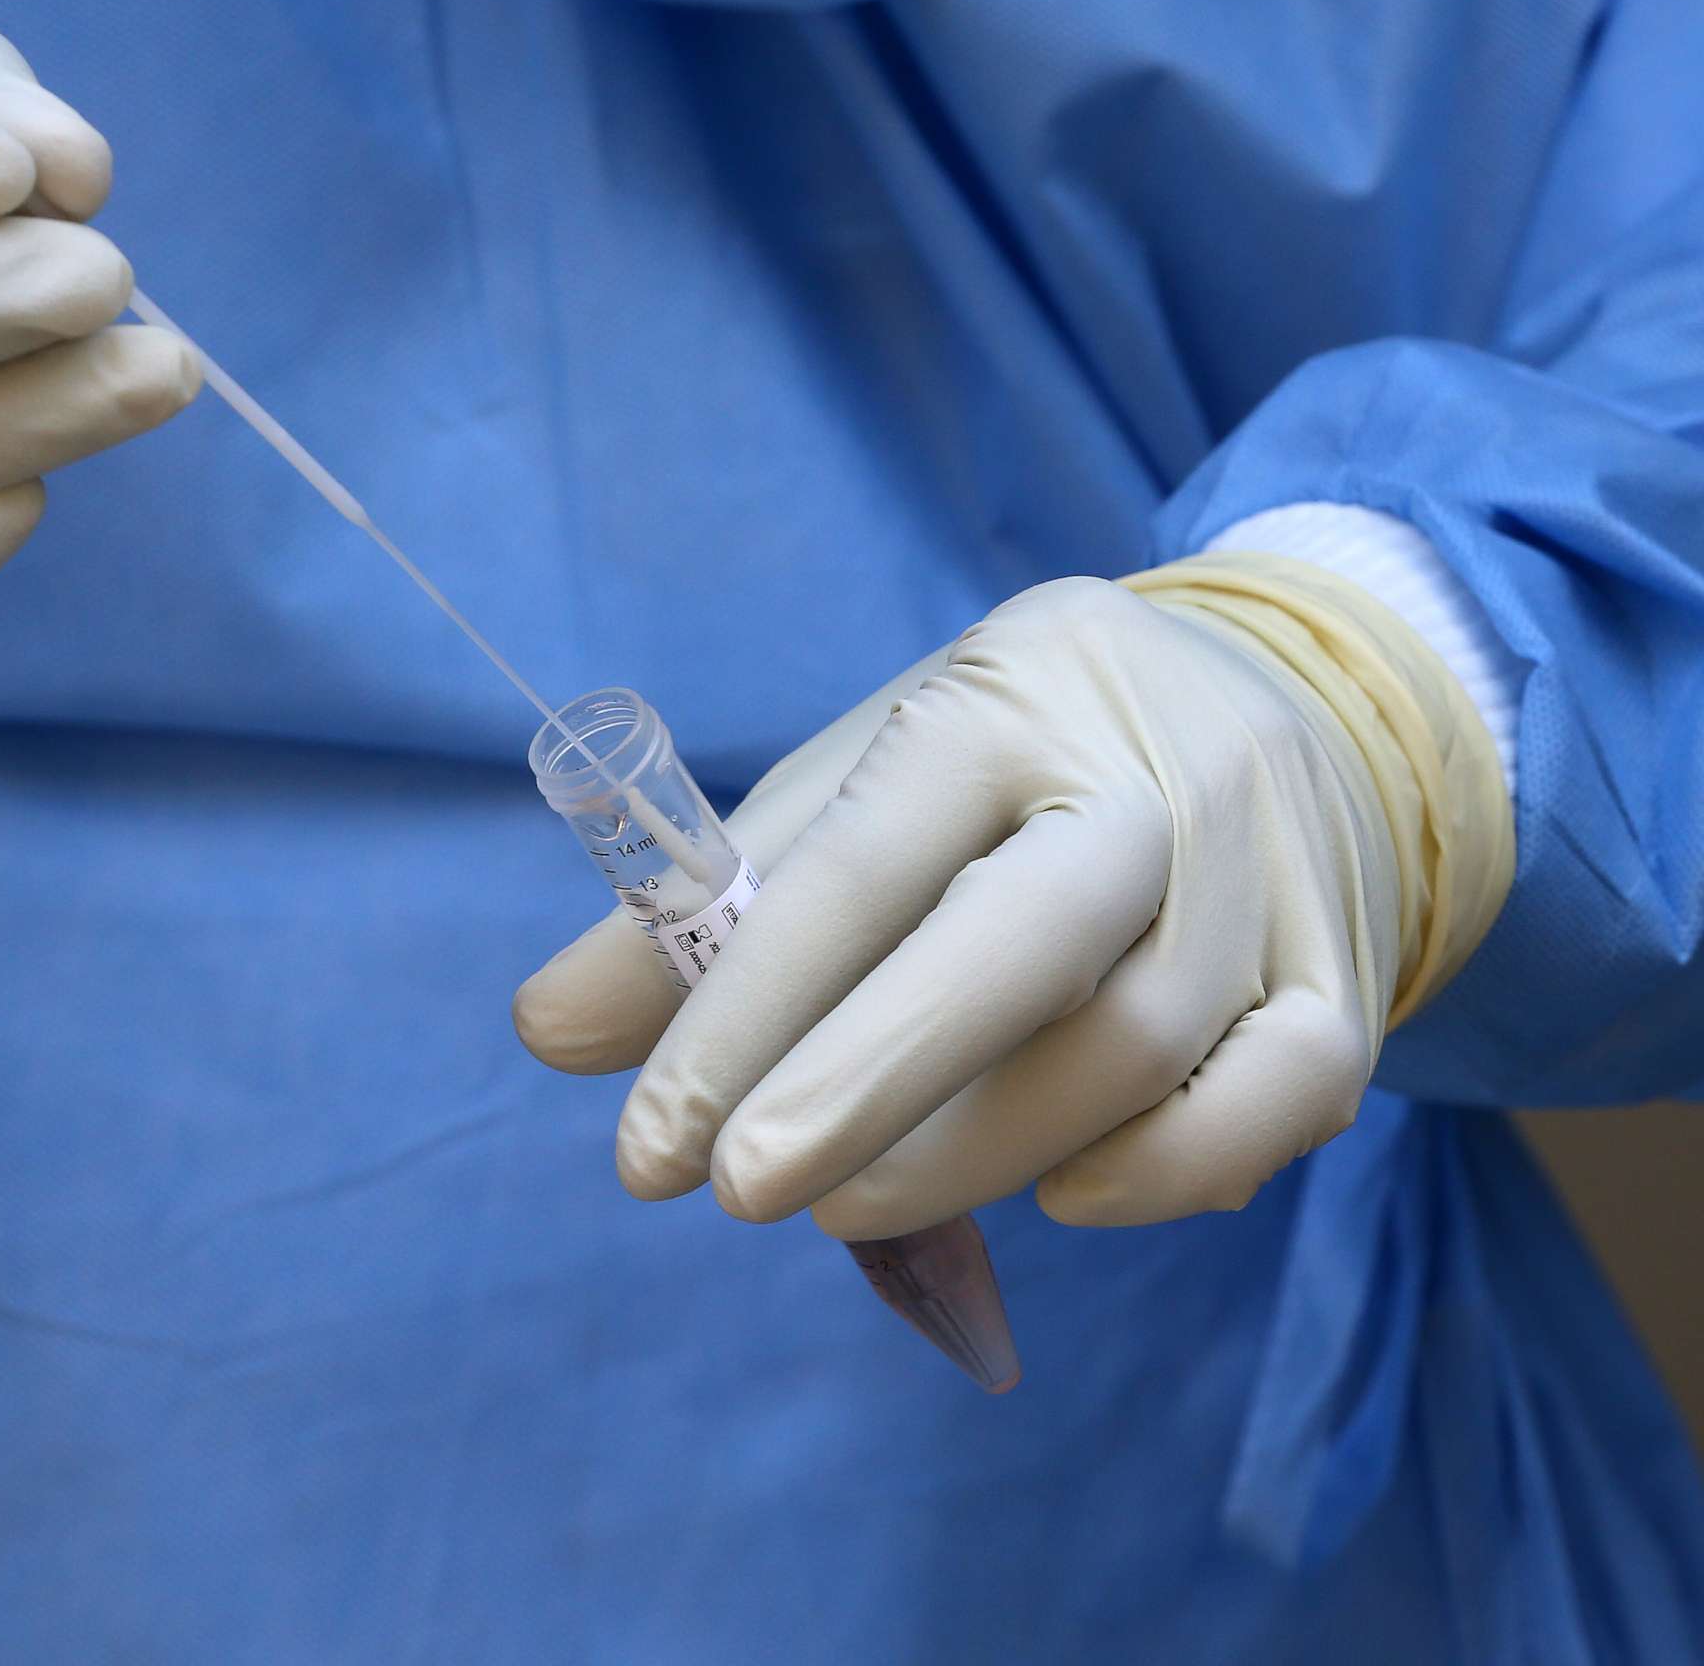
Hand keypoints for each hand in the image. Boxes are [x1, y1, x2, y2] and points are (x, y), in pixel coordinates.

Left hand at [513, 566, 1508, 1237]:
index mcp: (999, 698)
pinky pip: (1275, 1106)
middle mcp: (1153, 773)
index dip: (744, 1013)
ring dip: (972, 1158)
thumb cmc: (1010, 772)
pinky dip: (1152, 1178)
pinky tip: (1051, 1193)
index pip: (859, 863)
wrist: (1274, 707)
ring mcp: (1270, 874)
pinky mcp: (1349, 975)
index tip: (651, 1149)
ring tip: (852, 1201)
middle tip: (739, 1195)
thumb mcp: (854, 786)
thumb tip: (550, 1031)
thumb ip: (703, 907)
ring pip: (1132, 1051)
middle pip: (1021, 948)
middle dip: (863, 1086)